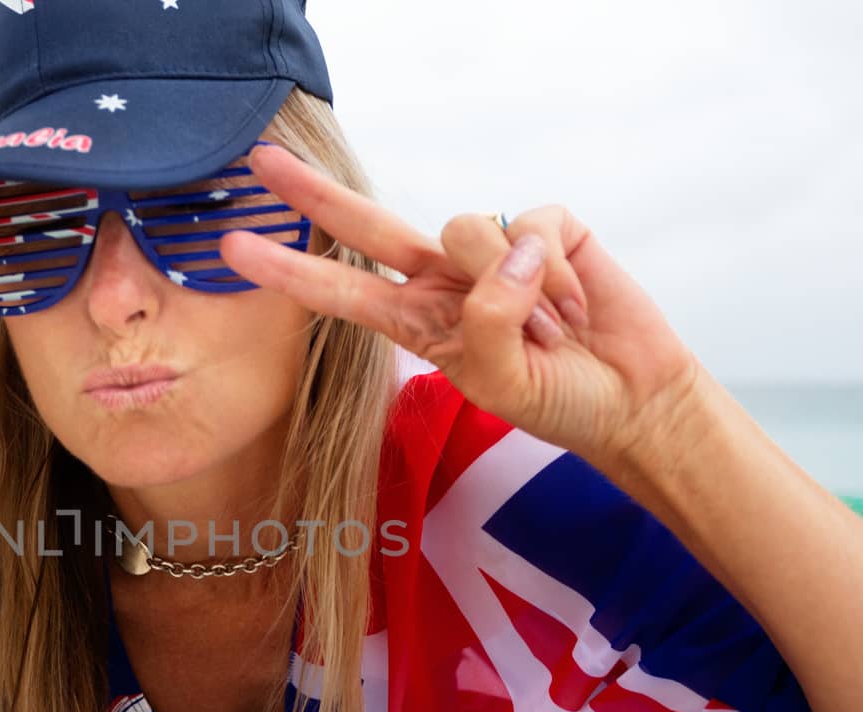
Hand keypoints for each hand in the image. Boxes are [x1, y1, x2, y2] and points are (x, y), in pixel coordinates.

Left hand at [218, 144, 705, 466]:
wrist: (629, 397)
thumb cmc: (557, 399)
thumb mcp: (501, 381)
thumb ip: (486, 321)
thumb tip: (503, 252)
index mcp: (418, 323)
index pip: (342, 292)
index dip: (290, 270)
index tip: (233, 248)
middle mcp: (445, 280)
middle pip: (369, 225)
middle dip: (314, 193)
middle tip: (260, 161)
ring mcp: (493, 251)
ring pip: (467, 228)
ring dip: (517, 289)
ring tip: (552, 331)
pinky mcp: (545, 229)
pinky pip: (533, 226)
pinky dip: (557, 271)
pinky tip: (575, 304)